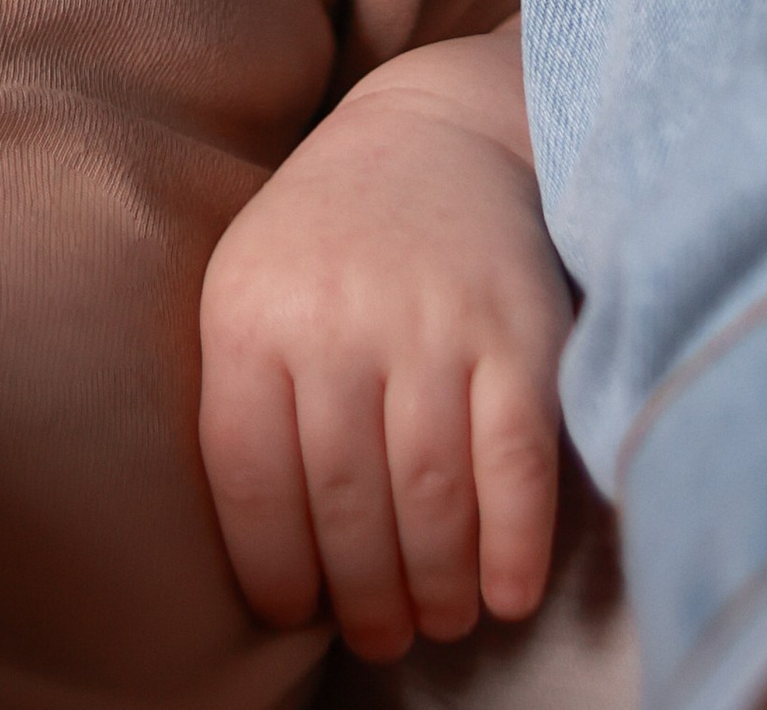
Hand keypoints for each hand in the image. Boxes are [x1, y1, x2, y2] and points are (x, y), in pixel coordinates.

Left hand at [198, 41, 571, 658]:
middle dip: (366, 598)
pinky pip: (516, 465)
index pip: (249, 480)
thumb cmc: (328, 239)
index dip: (274, 570)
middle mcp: (336, 319)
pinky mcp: (518, 329)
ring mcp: (431, 322)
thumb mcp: (251, 287)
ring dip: (437, 587)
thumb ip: (247, 400)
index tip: (297, 613)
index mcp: (250, 314)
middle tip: (383, 635)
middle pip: (344, 504)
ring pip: (429, 498)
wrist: (434, 132)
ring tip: (438, 618)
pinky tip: (508, 594)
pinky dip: (514, 547)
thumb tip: (275, 562)